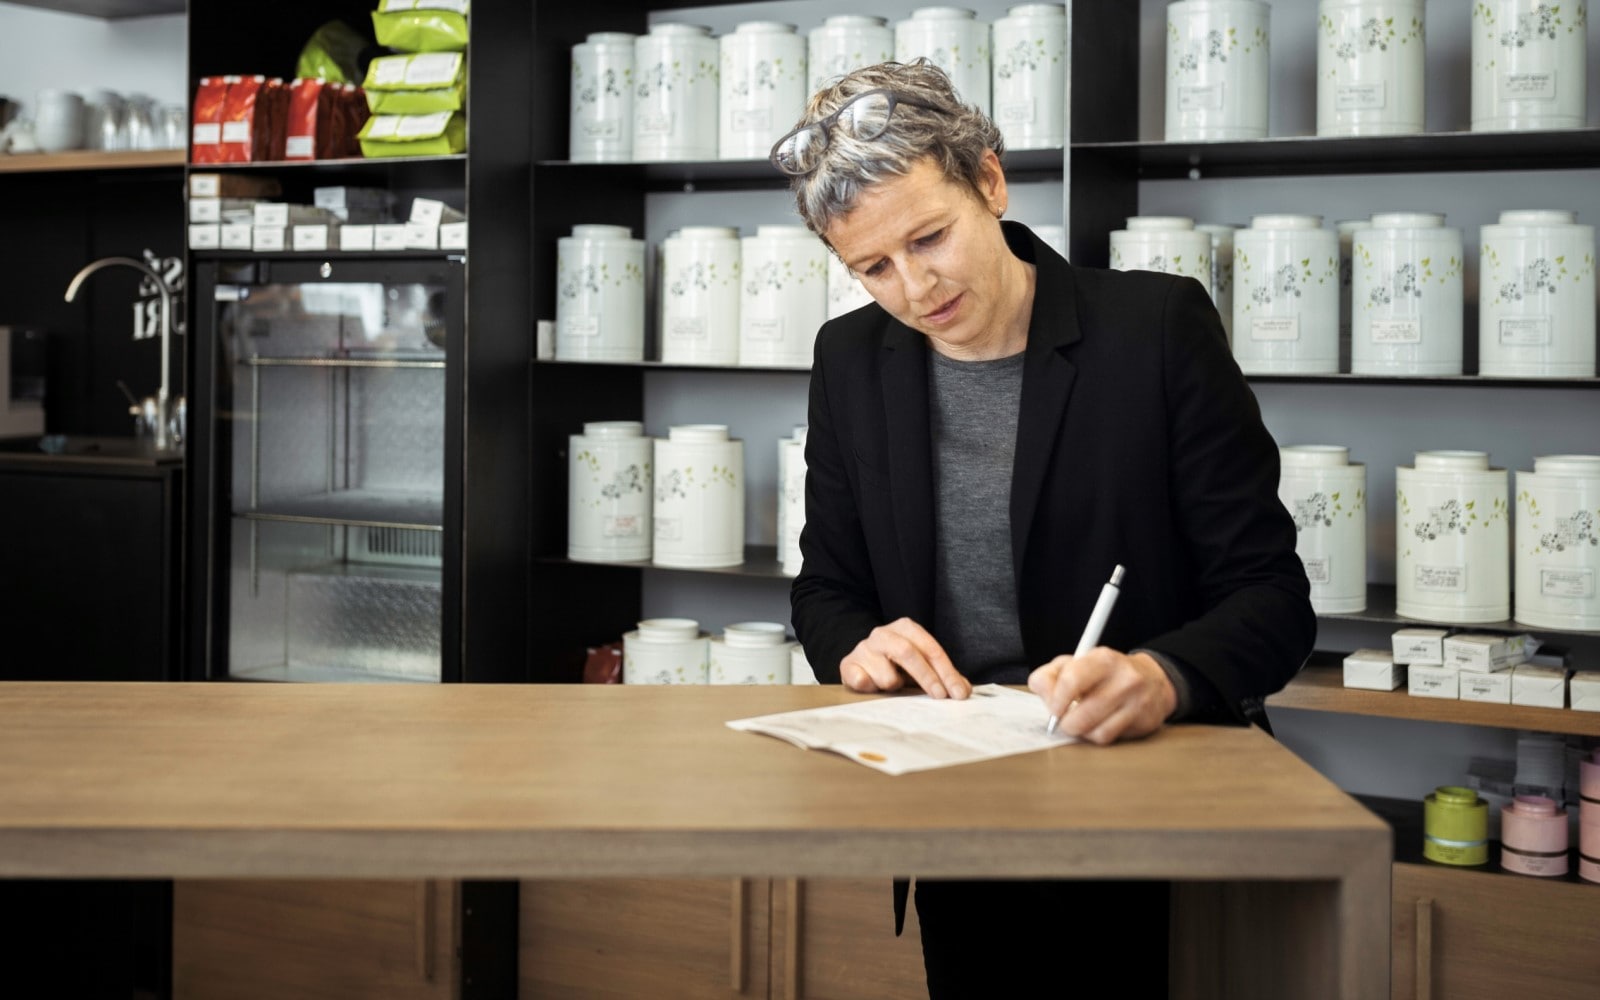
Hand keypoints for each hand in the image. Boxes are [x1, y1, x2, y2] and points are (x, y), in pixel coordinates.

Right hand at [840, 618, 971, 698]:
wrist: (861, 662)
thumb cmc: (897, 665)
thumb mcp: (922, 665)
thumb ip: (943, 675)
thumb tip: (964, 690)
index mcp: (905, 628)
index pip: (930, 649)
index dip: (947, 672)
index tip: (957, 693)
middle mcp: (883, 634)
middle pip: (908, 653)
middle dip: (927, 677)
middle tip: (940, 697)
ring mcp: (864, 649)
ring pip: (886, 675)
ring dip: (894, 687)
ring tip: (891, 687)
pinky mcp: (848, 665)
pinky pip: (862, 681)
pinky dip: (871, 688)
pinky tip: (871, 687)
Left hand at [1028, 649, 1176, 744]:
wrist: (1152, 680)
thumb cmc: (1105, 673)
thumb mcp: (1076, 663)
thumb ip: (1051, 675)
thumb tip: (1040, 690)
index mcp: (1103, 659)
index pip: (1071, 681)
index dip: (1056, 700)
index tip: (1053, 709)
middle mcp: (1125, 679)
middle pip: (1081, 715)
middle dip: (1066, 723)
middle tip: (1065, 719)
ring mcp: (1137, 702)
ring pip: (1095, 732)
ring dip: (1081, 731)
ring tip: (1082, 721)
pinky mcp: (1144, 722)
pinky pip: (1109, 739)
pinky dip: (1097, 736)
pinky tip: (1099, 724)